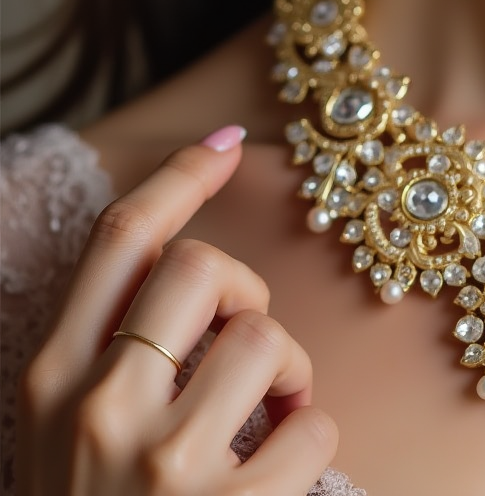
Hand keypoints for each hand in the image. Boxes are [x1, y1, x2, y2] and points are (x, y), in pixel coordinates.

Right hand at [15, 126, 338, 494]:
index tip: (227, 143)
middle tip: (247, 342)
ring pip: (267, 338)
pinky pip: (311, 423)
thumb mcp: (72, 430)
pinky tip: (280, 472)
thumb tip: (199, 268)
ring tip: (268, 419)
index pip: (122, 240)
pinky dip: (312, 437)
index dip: (181, 177)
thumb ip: (118, 351)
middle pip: (203, 267)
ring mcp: (158, 467)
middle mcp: (96, 409)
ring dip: (290, 372)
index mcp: (51, 378)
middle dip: (247, 290)